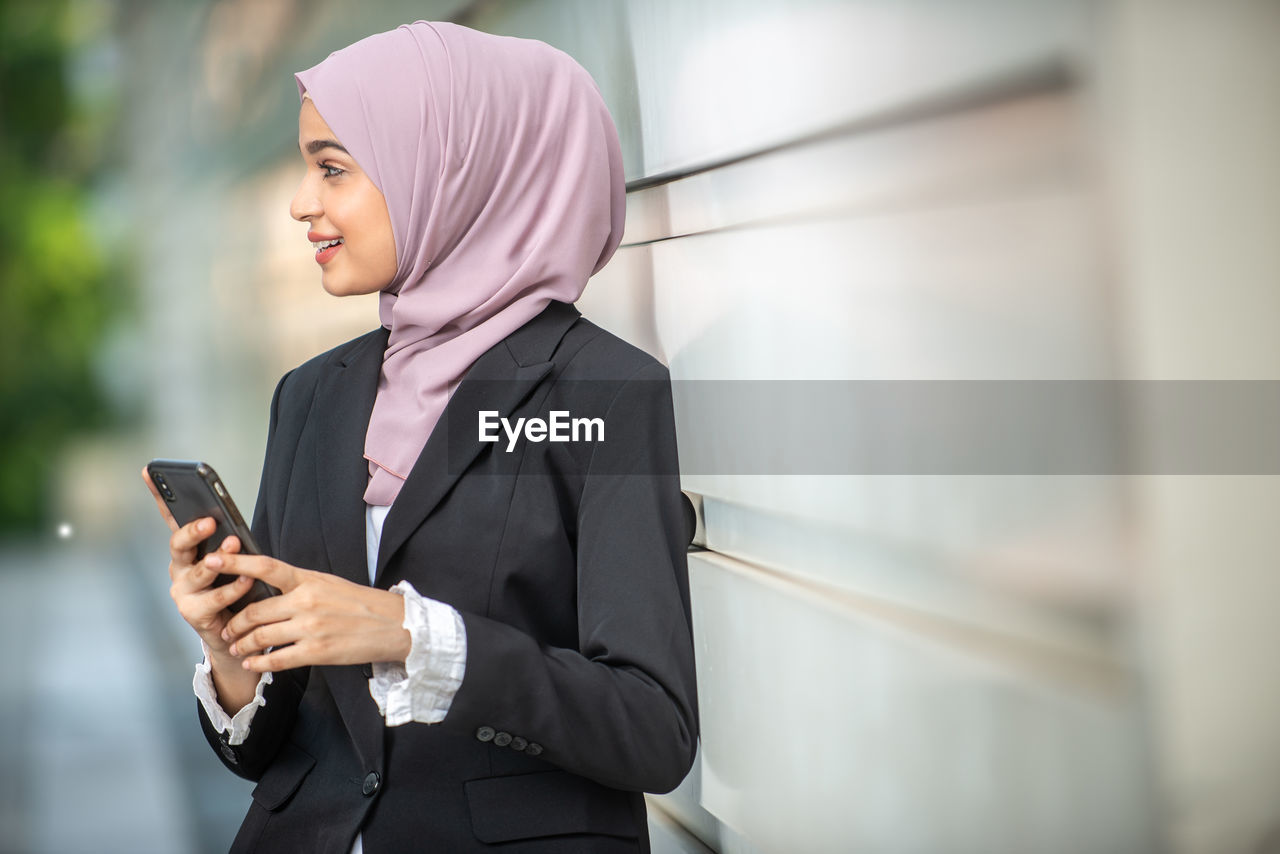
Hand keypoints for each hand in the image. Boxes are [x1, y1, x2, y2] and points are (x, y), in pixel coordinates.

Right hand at [141, 465, 253, 656]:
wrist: (237, 632)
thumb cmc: (237, 587)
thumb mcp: (233, 558)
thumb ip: (228, 541)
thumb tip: (230, 525)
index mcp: (187, 550)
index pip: (171, 518)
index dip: (160, 496)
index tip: (149, 470)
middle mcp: (179, 568)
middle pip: (178, 544)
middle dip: (192, 531)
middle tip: (210, 521)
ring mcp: (183, 591)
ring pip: (197, 572)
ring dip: (217, 559)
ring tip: (233, 547)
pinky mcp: (193, 614)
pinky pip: (214, 598)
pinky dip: (233, 588)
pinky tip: (247, 579)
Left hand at [212, 551, 410, 672]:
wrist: (394, 625)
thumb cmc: (361, 603)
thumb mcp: (329, 582)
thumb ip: (299, 584)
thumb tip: (268, 585)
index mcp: (309, 579)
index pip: (265, 566)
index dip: (235, 563)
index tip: (212, 561)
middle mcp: (306, 601)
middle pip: (255, 610)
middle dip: (235, 623)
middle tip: (227, 631)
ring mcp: (310, 627)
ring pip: (261, 636)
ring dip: (242, 645)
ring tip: (237, 649)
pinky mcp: (317, 652)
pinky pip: (277, 659)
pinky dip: (259, 664)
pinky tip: (253, 665)